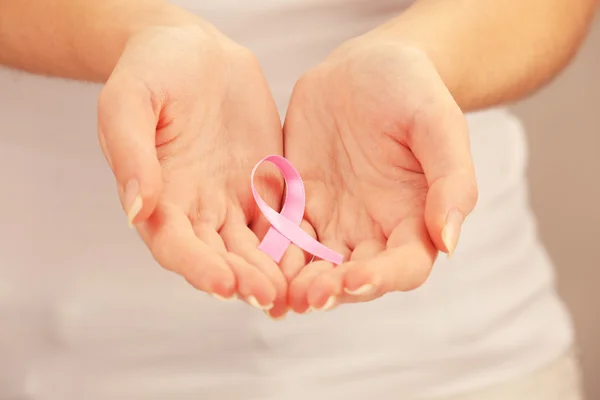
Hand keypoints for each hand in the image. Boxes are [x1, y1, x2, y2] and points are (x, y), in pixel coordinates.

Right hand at [97, 23, 286, 311]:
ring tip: (296, 291)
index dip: (196, 266)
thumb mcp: (129, 100)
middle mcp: (195, 208)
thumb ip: (131, 153)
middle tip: (270, 298)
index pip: (174, 244)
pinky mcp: (265, 185)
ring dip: (272, 270)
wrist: (195, 50)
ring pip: (253, 245)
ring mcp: (232, 199)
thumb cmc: (152, 69)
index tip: (223, 285)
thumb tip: (136, 209)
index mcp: (158, 196)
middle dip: (243, 279)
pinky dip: (295, 240)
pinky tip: (314, 258)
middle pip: (219, 255)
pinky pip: (282, 217)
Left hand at [282, 37, 477, 312]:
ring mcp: (332, 218)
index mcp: (413, 219)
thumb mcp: (440, 125)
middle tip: (306, 297)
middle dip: (330, 290)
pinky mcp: (297, 202)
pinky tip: (248, 261)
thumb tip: (450, 242)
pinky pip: (280, 232)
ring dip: (293, 281)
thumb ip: (452, 182)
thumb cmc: (413, 90)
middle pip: (352, 276)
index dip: (381, 278)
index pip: (404, 265)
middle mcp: (371, 229)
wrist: (367, 66)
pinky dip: (267, 250)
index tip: (355, 280)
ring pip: (312, 263)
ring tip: (274, 291)